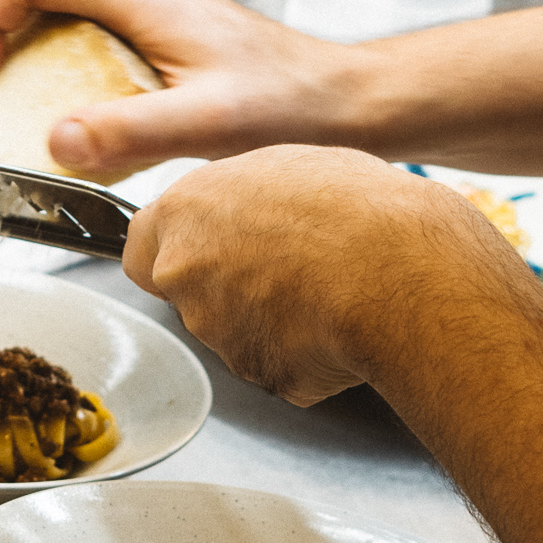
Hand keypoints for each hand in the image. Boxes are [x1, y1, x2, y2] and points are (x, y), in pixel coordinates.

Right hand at [0, 0, 370, 171]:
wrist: (348, 105)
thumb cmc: (296, 106)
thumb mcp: (211, 125)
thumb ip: (133, 133)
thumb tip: (58, 142)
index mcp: (143, 0)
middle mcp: (140, 0)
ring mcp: (148, 20)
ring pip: (54, 3)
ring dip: (9, 35)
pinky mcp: (158, 46)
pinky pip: (81, 36)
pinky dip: (45, 61)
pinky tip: (49, 108)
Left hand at [123, 149, 534, 405]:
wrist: (401, 272)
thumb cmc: (354, 206)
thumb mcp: (286, 165)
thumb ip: (241, 197)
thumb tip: (245, 208)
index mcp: (184, 214)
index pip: (140, 245)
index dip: (178, 247)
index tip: (206, 246)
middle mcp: (185, 276)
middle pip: (189, 289)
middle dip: (227, 284)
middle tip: (288, 264)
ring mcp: (220, 334)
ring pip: (236, 329)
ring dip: (268, 317)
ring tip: (329, 286)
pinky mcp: (263, 376)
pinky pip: (280, 363)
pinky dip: (304, 351)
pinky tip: (340, 323)